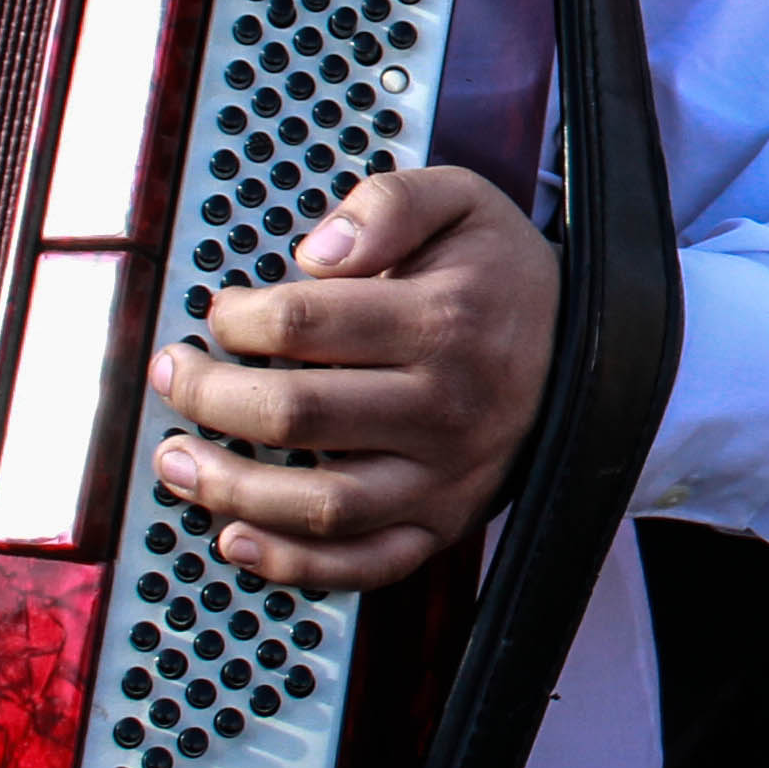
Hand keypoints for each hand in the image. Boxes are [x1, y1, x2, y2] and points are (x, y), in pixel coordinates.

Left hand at [146, 162, 559, 591]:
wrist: (592, 350)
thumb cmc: (500, 276)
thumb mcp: (460, 202)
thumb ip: (389, 203)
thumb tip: (314, 252)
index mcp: (443, 320)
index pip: (305, 324)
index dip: (238, 319)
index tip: (221, 314)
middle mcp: (446, 407)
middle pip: (296, 414)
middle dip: (209, 396)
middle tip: (175, 375)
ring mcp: (447, 476)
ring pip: (322, 503)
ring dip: (231, 487)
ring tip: (176, 460)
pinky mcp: (447, 522)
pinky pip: (366, 564)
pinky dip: (295, 564)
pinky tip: (233, 538)